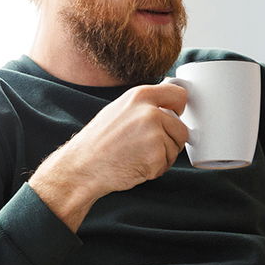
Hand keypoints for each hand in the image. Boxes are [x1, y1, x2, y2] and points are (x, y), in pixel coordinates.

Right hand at [29, 83, 189, 230]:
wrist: (82, 167)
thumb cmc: (98, 141)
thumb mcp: (119, 110)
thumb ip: (144, 105)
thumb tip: (168, 104)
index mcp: (140, 96)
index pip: (179, 95)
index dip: (179, 109)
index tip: (174, 116)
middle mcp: (150, 112)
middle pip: (181, 128)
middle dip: (170, 140)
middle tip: (145, 146)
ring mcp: (154, 134)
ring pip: (175, 147)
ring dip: (162, 156)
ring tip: (137, 155)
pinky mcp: (156, 156)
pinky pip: (167, 164)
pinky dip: (155, 169)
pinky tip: (135, 165)